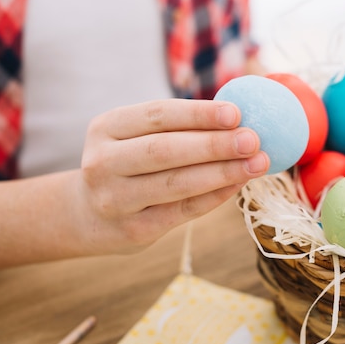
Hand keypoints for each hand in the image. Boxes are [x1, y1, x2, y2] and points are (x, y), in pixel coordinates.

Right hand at [75, 98, 268, 254]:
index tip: (236, 113)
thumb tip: (237, 119)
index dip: (198, 114)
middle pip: (165, 150)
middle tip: (253, 140)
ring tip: (258, 163)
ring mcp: (115, 199)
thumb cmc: (128, 164)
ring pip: (176, 183)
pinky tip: (238, 184)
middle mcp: (104, 162)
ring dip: (223, 172)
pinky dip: (214, 196)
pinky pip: (182, 211)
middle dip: (214, 145)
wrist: (86, 214)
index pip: (157, 115)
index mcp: (106, 128)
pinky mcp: (133, 230)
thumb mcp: (134, 137)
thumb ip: (176, 128)